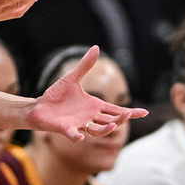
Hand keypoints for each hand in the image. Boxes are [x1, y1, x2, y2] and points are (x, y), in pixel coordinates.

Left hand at [28, 46, 147, 140]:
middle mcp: (89, 117)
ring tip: (111, 125)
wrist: (39, 106)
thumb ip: (85, 65)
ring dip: (105, 129)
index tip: (144, 112)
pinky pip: (73, 134)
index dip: (130, 113)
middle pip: (110, 121)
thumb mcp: (72, 78)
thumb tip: (96, 47)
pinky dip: (76, 136)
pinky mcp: (66, 128)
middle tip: (127, 115)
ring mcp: (79, 124)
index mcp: (94, 106)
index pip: (116, 110)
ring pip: (97, 130)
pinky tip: (80, 136)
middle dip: (120, 119)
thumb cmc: (57, 95)